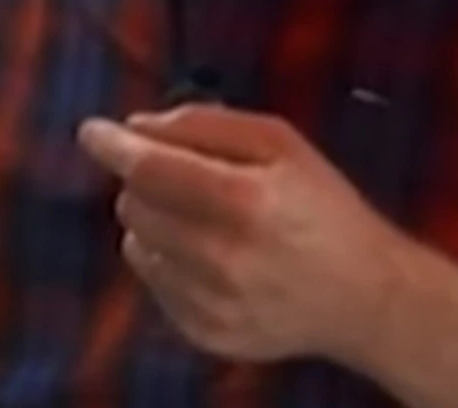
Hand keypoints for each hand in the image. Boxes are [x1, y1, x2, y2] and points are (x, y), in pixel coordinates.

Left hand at [77, 105, 406, 365]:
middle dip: (145, 181)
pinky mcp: (205, 334)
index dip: (113, 145)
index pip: (149, 169)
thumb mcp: (280, 143)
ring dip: (154, 222)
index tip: (92, 131)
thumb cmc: (323, 207)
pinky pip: (153, 283)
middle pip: (135, 204)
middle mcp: (222, 257)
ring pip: (135, 244)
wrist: (366, 297)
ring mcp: (211, 303)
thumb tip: (136, 127)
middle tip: (182, 179)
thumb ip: (205, 124)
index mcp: (244, 200)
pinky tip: (208, 257)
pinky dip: (167, 262)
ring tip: (201, 220)